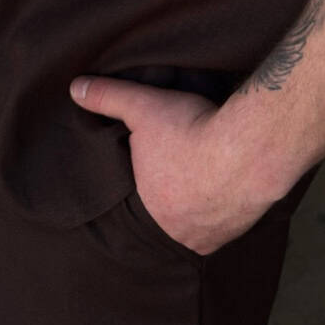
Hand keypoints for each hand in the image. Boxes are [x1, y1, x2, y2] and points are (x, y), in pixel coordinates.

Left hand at [69, 74, 273, 255]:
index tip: (157, 167)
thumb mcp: (145, 106)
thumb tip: (75, 88)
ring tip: (204, 180)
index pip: (143, 200)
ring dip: (200, 206)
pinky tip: (227, 189)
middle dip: (173, 198)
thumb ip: (109, 97)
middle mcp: (179, 233)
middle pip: (171, 215)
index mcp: (150, 211)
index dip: (147, 182)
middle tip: (180, 173)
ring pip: (200, 223)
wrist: (249, 149)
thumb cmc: (192, 132)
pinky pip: (226, 224)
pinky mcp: (239, 231)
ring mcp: (211, 236)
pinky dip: (225, 210)